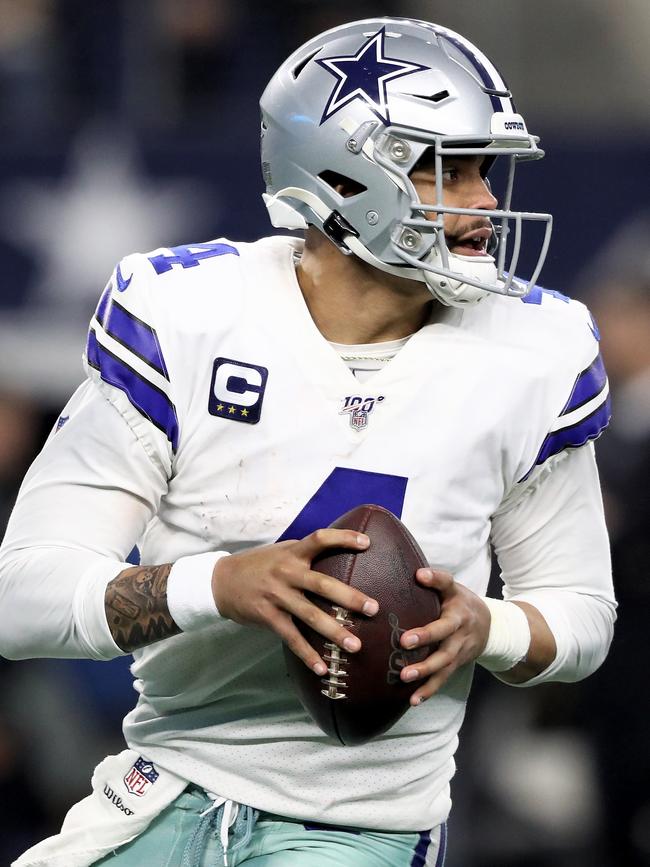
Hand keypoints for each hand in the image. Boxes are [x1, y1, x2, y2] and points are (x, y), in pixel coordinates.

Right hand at [212, 530, 378, 674]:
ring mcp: (277, 596)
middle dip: (349, 597)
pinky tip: (322, 669)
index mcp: (292, 553)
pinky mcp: (268, 616)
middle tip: (373, 608)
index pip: (320, 539)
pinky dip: (307, 655)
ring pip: (310, 615)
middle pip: (322, 584)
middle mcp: (286, 573)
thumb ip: (306, 554)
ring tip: (356, 646)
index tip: (367, 543)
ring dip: (334, 632)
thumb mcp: (281, 552)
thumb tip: (340, 554)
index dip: (343, 538)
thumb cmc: (259, 565)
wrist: (221, 581)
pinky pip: (291, 638)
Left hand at [399, 568, 489, 704]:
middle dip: (425, 637)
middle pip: (444, 633)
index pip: (447, 586)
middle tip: (404, 641)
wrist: (490, 627)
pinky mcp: (456, 664)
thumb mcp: (453, 588)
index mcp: (457, 603)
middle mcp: (460, 627)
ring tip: (405, 677)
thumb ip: (437, 580)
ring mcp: (460, 648)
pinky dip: (429, 690)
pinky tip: (414, 700)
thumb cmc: (461, 604)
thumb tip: (417, 573)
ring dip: (425, 670)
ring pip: (444, 661)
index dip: (435, 580)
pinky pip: (443, 678)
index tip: (420, 575)